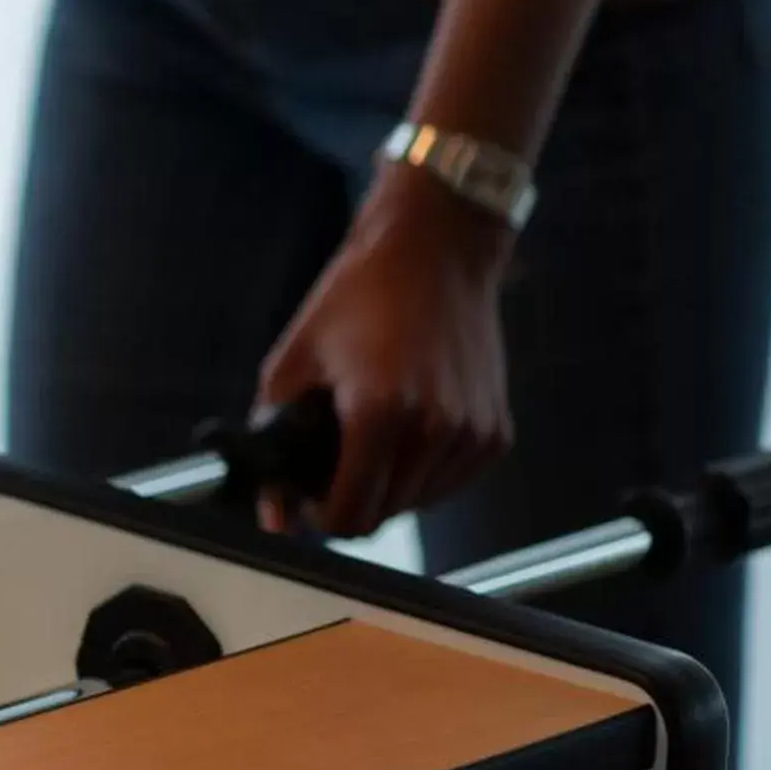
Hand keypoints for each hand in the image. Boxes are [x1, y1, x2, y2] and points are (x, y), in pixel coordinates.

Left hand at [254, 162, 516, 536]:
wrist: (435, 251)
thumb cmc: (356, 299)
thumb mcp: (292, 366)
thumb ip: (273, 446)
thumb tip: (274, 518)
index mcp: (380, 414)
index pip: (350, 517)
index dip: (319, 517)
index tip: (308, 496)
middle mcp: (436, 429)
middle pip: (384, 515)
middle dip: (351, 498)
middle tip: (334, 457)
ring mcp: (473, 433)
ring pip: (419, 502)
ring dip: (390, 485)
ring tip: (372, 432)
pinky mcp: (497, 432)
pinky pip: (451, 482)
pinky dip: (425, 472)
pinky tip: (408, 430)